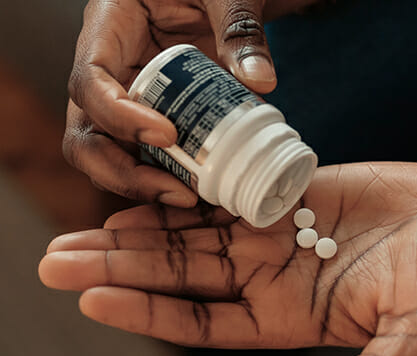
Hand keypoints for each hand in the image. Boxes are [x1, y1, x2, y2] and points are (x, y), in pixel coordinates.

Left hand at [41, 162, 416, 355]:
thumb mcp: (416, 341)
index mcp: (290, 317)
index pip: (205, 320)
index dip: (151, 311)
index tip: (94, 297)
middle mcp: (273, 276)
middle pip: (185, 274)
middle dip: (124, 268)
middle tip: (57, 258)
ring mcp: (281, 231)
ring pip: (199, 231)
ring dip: (144, 227)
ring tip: (86, 226)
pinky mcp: (295, 190)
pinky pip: (233, 187)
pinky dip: (194, 186)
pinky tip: (155, 181)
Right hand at [65, 0, 315, 206]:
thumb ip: (241, 28)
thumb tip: (260, 82)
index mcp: (110, 25)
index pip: (90, 79)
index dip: (118, 116)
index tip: (167, 135)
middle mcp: (109, 68)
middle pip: (86, 132)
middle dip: (122, 171)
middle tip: (178, 192)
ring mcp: (126, 98)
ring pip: (110, 153)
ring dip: (143, 184)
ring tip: (192, 199)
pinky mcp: (151, 117)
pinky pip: (144, 155)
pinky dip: (165, 177)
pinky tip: (200, 192)